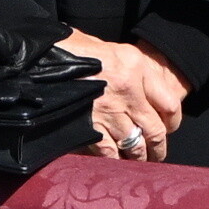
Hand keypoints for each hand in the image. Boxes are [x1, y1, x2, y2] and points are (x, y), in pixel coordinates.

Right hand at [61, 31, 188, 160]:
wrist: (36, 55)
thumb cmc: (69, 48)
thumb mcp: (107, 47)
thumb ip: (128, 68)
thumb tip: (142, 90)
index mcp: (136, 66)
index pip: (170, 103)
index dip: (173, 121)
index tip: (169, 128)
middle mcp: (128, 89)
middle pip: (155, 130)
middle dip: (157, 147)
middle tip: (156, 154)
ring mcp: (108, 110)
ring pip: (134, 144)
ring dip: (137, 156)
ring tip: (137, 161)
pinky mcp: (88, 125)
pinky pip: (108, 151)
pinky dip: (113, 159)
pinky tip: (114, 162)